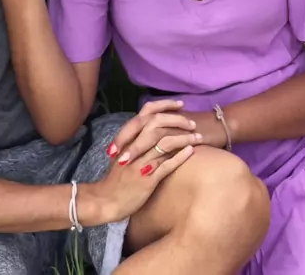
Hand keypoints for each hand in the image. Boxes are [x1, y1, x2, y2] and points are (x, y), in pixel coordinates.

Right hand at [94, 101, 197, 222]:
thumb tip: (153, 129)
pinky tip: (191, 151)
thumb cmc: (116, 178)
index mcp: (128, 138)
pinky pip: (166, 165)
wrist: (106, 200)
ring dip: (184, 138)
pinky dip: (180, 157)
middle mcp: (134, 146)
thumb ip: (136, 140)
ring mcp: (141, 162)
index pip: (147, 113)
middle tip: (192, 124)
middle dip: (178, 121)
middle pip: (158, 125)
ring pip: (165, 144)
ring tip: (198, 137)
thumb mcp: (123, 153)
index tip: (180, 104)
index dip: (165, 106)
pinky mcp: (147, 179)